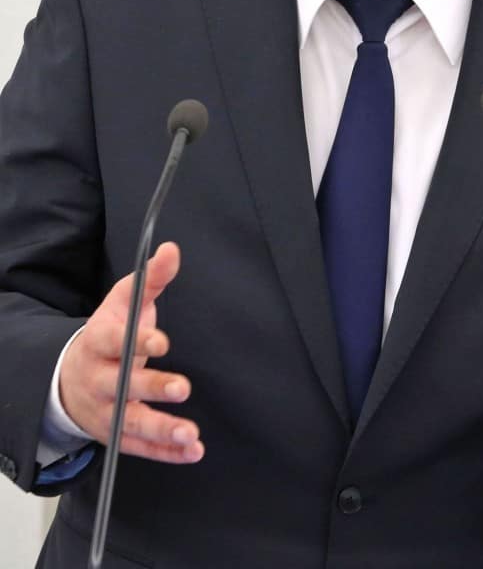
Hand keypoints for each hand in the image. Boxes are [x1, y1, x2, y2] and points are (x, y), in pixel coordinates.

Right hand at [59, 241, 203, 463]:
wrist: (70, 378)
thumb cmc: (107, 333)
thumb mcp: (122, 301)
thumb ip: (151, 278)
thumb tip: (171, 249)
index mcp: (99, 342)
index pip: (115, 342)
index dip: (138, 341)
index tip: (163, 342)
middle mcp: (100, 380)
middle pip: (123, 386)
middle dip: (152, 387)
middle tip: (182, 387)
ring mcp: (106, 411)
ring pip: (131, 424)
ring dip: (162, 430)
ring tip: (191, 434)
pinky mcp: (117, 436)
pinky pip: (141, 447)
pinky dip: (166, 452)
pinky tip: (192, 450)